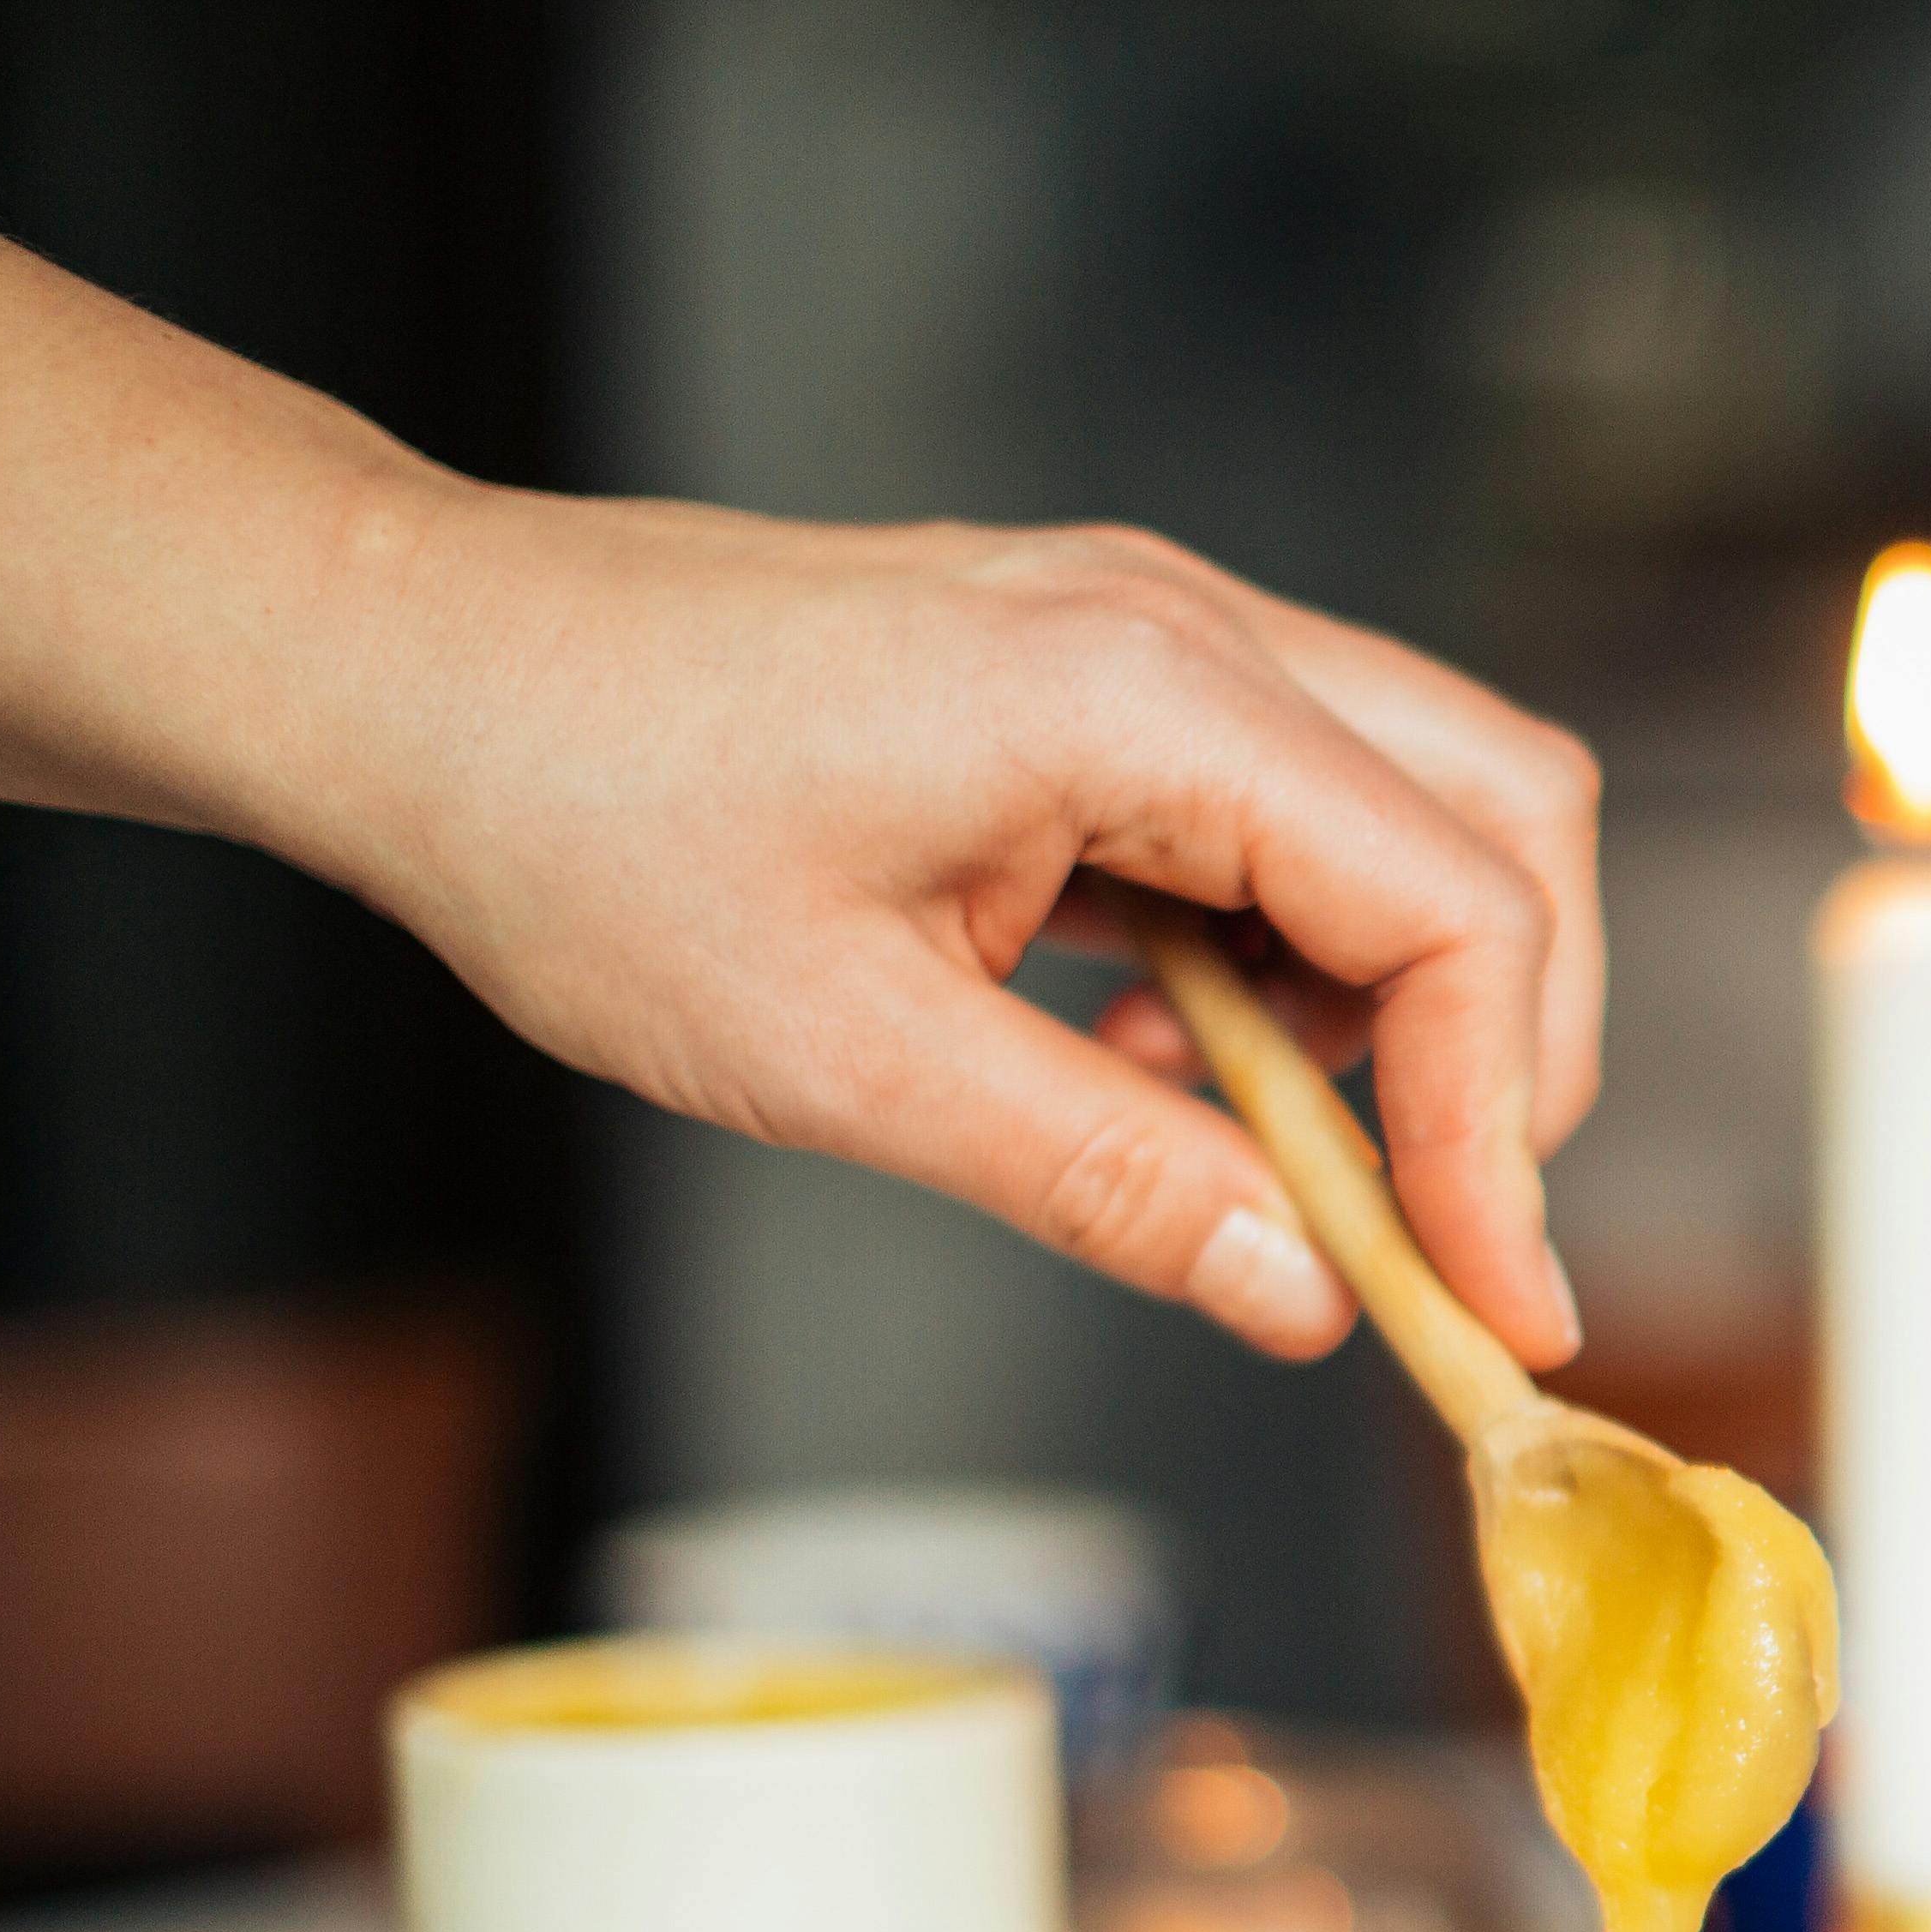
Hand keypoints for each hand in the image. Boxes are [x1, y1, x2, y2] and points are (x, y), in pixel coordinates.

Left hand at [303, 494, 1600, 1364]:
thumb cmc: (583, 824)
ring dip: (1403, 1000)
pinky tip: (1161, 1048)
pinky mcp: (1111, 673)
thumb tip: (1307, 1300)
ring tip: (1249, 1134)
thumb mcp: (849, 1058)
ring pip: (1425, 808)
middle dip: (1514, 1046)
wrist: (416, 668)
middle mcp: (1188, 627)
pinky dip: (1301, 956)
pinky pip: (1305, 808)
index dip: (1499, 1130)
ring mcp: (1155, 633)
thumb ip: (1112, 1179)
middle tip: (1437, 1230)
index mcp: (1142, 694)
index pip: (1458, 909)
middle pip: (1512, 818)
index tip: (1485, 1304)